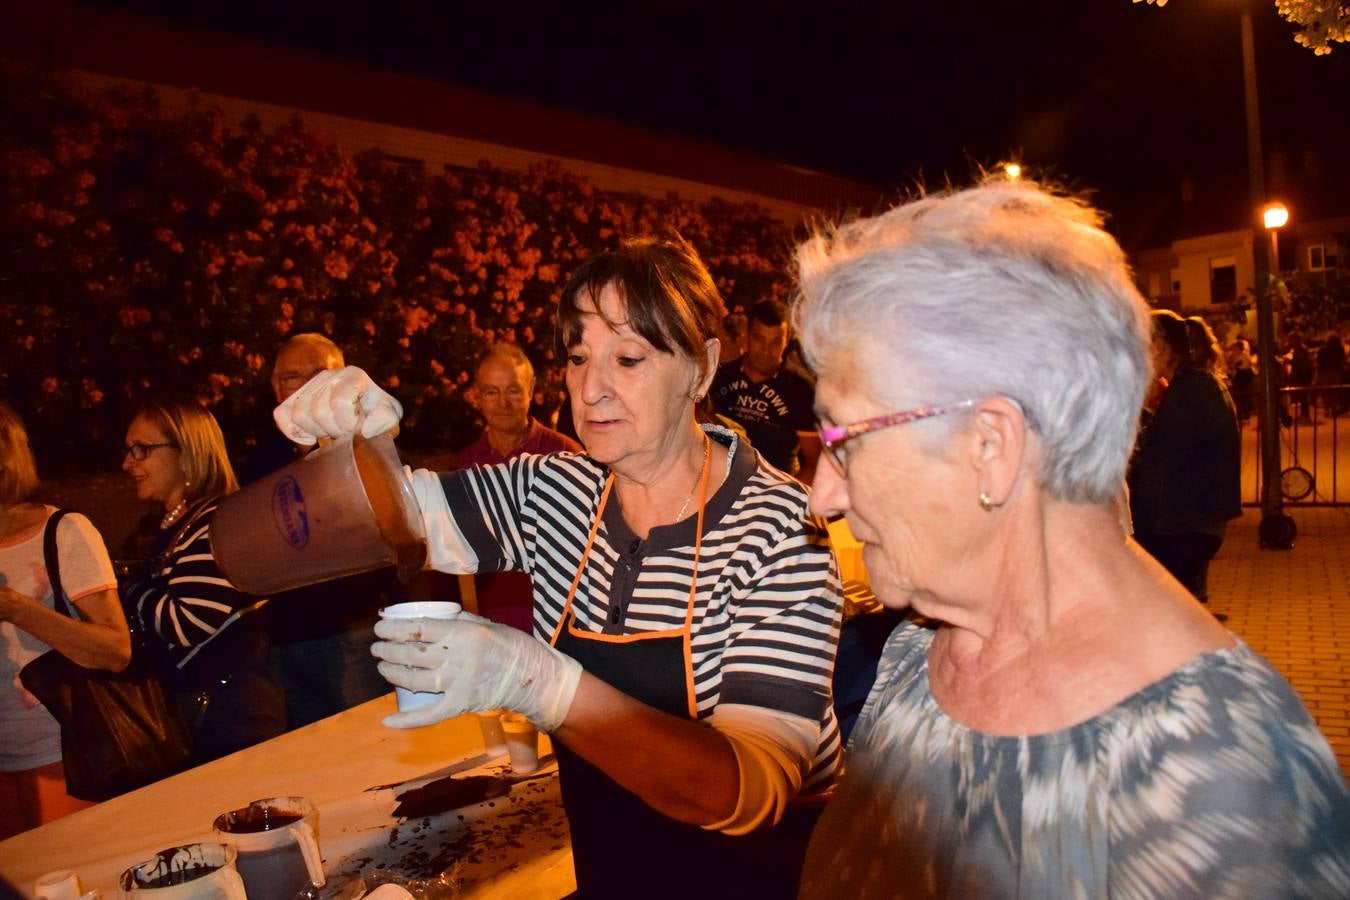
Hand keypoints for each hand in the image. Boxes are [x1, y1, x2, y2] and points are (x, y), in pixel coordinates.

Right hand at [273, 366, 402, 444]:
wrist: (363, 407)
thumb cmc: (376, 412)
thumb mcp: (391, 414)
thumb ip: (385, 420)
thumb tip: (364, 430)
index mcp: (354, 376)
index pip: (339, 401)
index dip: (348, 424)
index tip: (358, 431)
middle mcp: (328, 375)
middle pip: (319, 411)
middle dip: (334, 431)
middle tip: (346, 434)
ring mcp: (309, 385)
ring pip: (300, 414)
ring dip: (317, 432)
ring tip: (332, 433)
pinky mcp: (295, 398)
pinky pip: (282, 414)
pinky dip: (293, 431)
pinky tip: (310, 438)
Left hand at [372, 610, 581, 731]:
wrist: (534, 678)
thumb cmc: (513, 646)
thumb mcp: (487, 624)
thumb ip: (458, 622)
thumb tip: (429, 619)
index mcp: (465, 634)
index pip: (419, 629)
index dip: (394, 629)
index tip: (380, 627)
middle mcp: (458, 658)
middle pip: (413, 654)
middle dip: (388, 650)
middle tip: (376, 648)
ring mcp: (458, 684)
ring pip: (415, 680)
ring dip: (393, 673)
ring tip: (382, 666)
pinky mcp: (461, 705)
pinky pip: (429, 715)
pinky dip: (407, 720)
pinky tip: (388, 721)